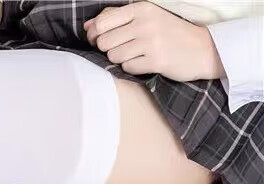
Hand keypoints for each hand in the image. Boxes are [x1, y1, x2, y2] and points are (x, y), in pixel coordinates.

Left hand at [84, 1, 224, 80]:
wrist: (202, 48)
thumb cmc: (169, 33)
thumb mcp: (146, 17)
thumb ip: (116, 18)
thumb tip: (88, 26)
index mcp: (141, 8)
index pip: (102, 23)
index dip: (95, 35)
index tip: (101, 39)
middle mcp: (145, 22)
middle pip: (104, 42)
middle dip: (109, 49)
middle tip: (124, 48)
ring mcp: (150, 41)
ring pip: (114, 56)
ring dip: (121, 59)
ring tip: (137, 54)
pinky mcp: (155, 60)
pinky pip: (127, 68)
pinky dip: (132, 68)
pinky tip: (145, 61)